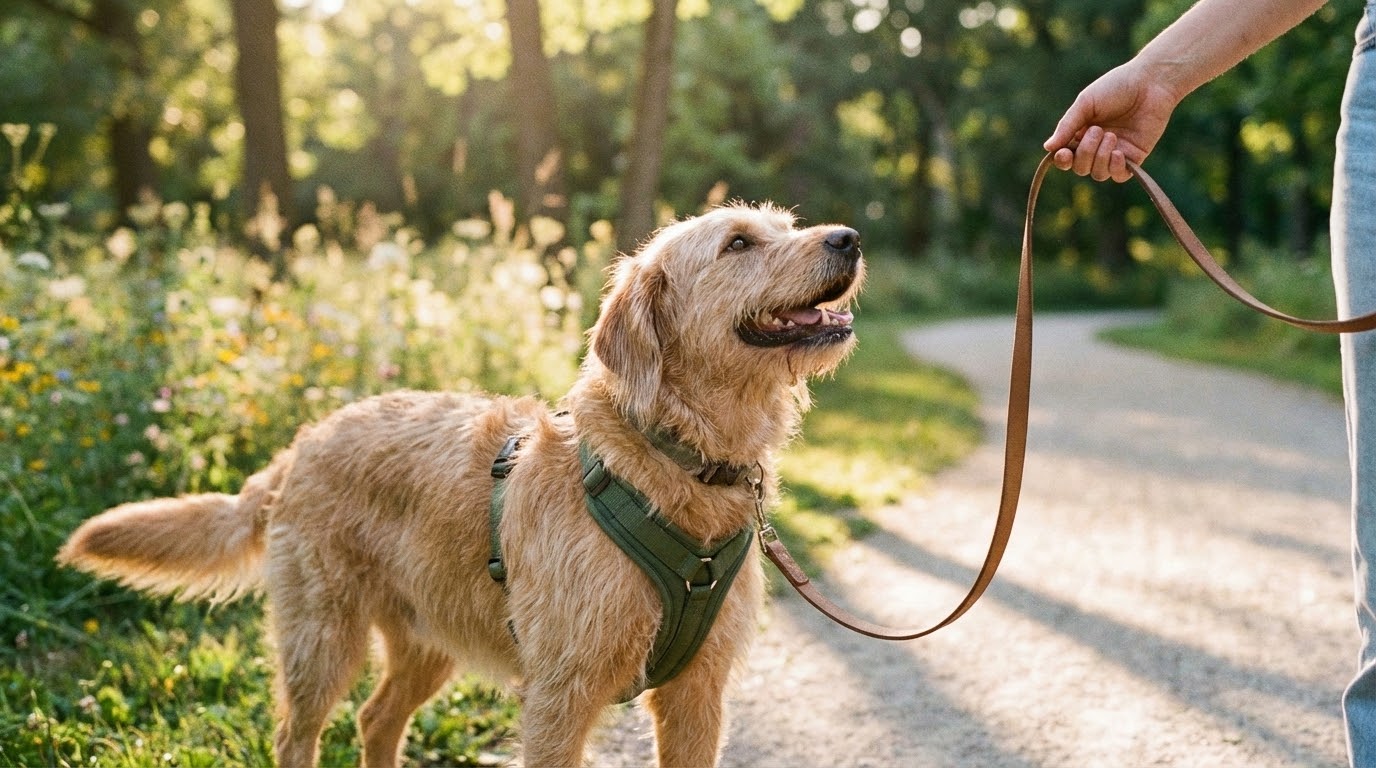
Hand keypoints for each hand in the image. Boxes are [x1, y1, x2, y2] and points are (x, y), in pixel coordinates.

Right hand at [1043, 62, 1180, 182]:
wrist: (1150, 83)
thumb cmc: (1116, 87)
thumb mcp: (1086, 103)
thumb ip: (1067, 125)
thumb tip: (1048, 148)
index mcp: (1081, 133)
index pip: (1066, 157)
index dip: (1062, 160)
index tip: (1064, 153)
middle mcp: (1096, 146)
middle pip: (1080, 167)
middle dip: (1085, 153)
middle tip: (1097, 130)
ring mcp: (1115, 153)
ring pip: (1098, 174)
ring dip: (1100, 157)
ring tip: (1111, 135)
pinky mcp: (1134, 157)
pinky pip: (1118, 176)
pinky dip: (1115, 168)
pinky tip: (1118, 153)